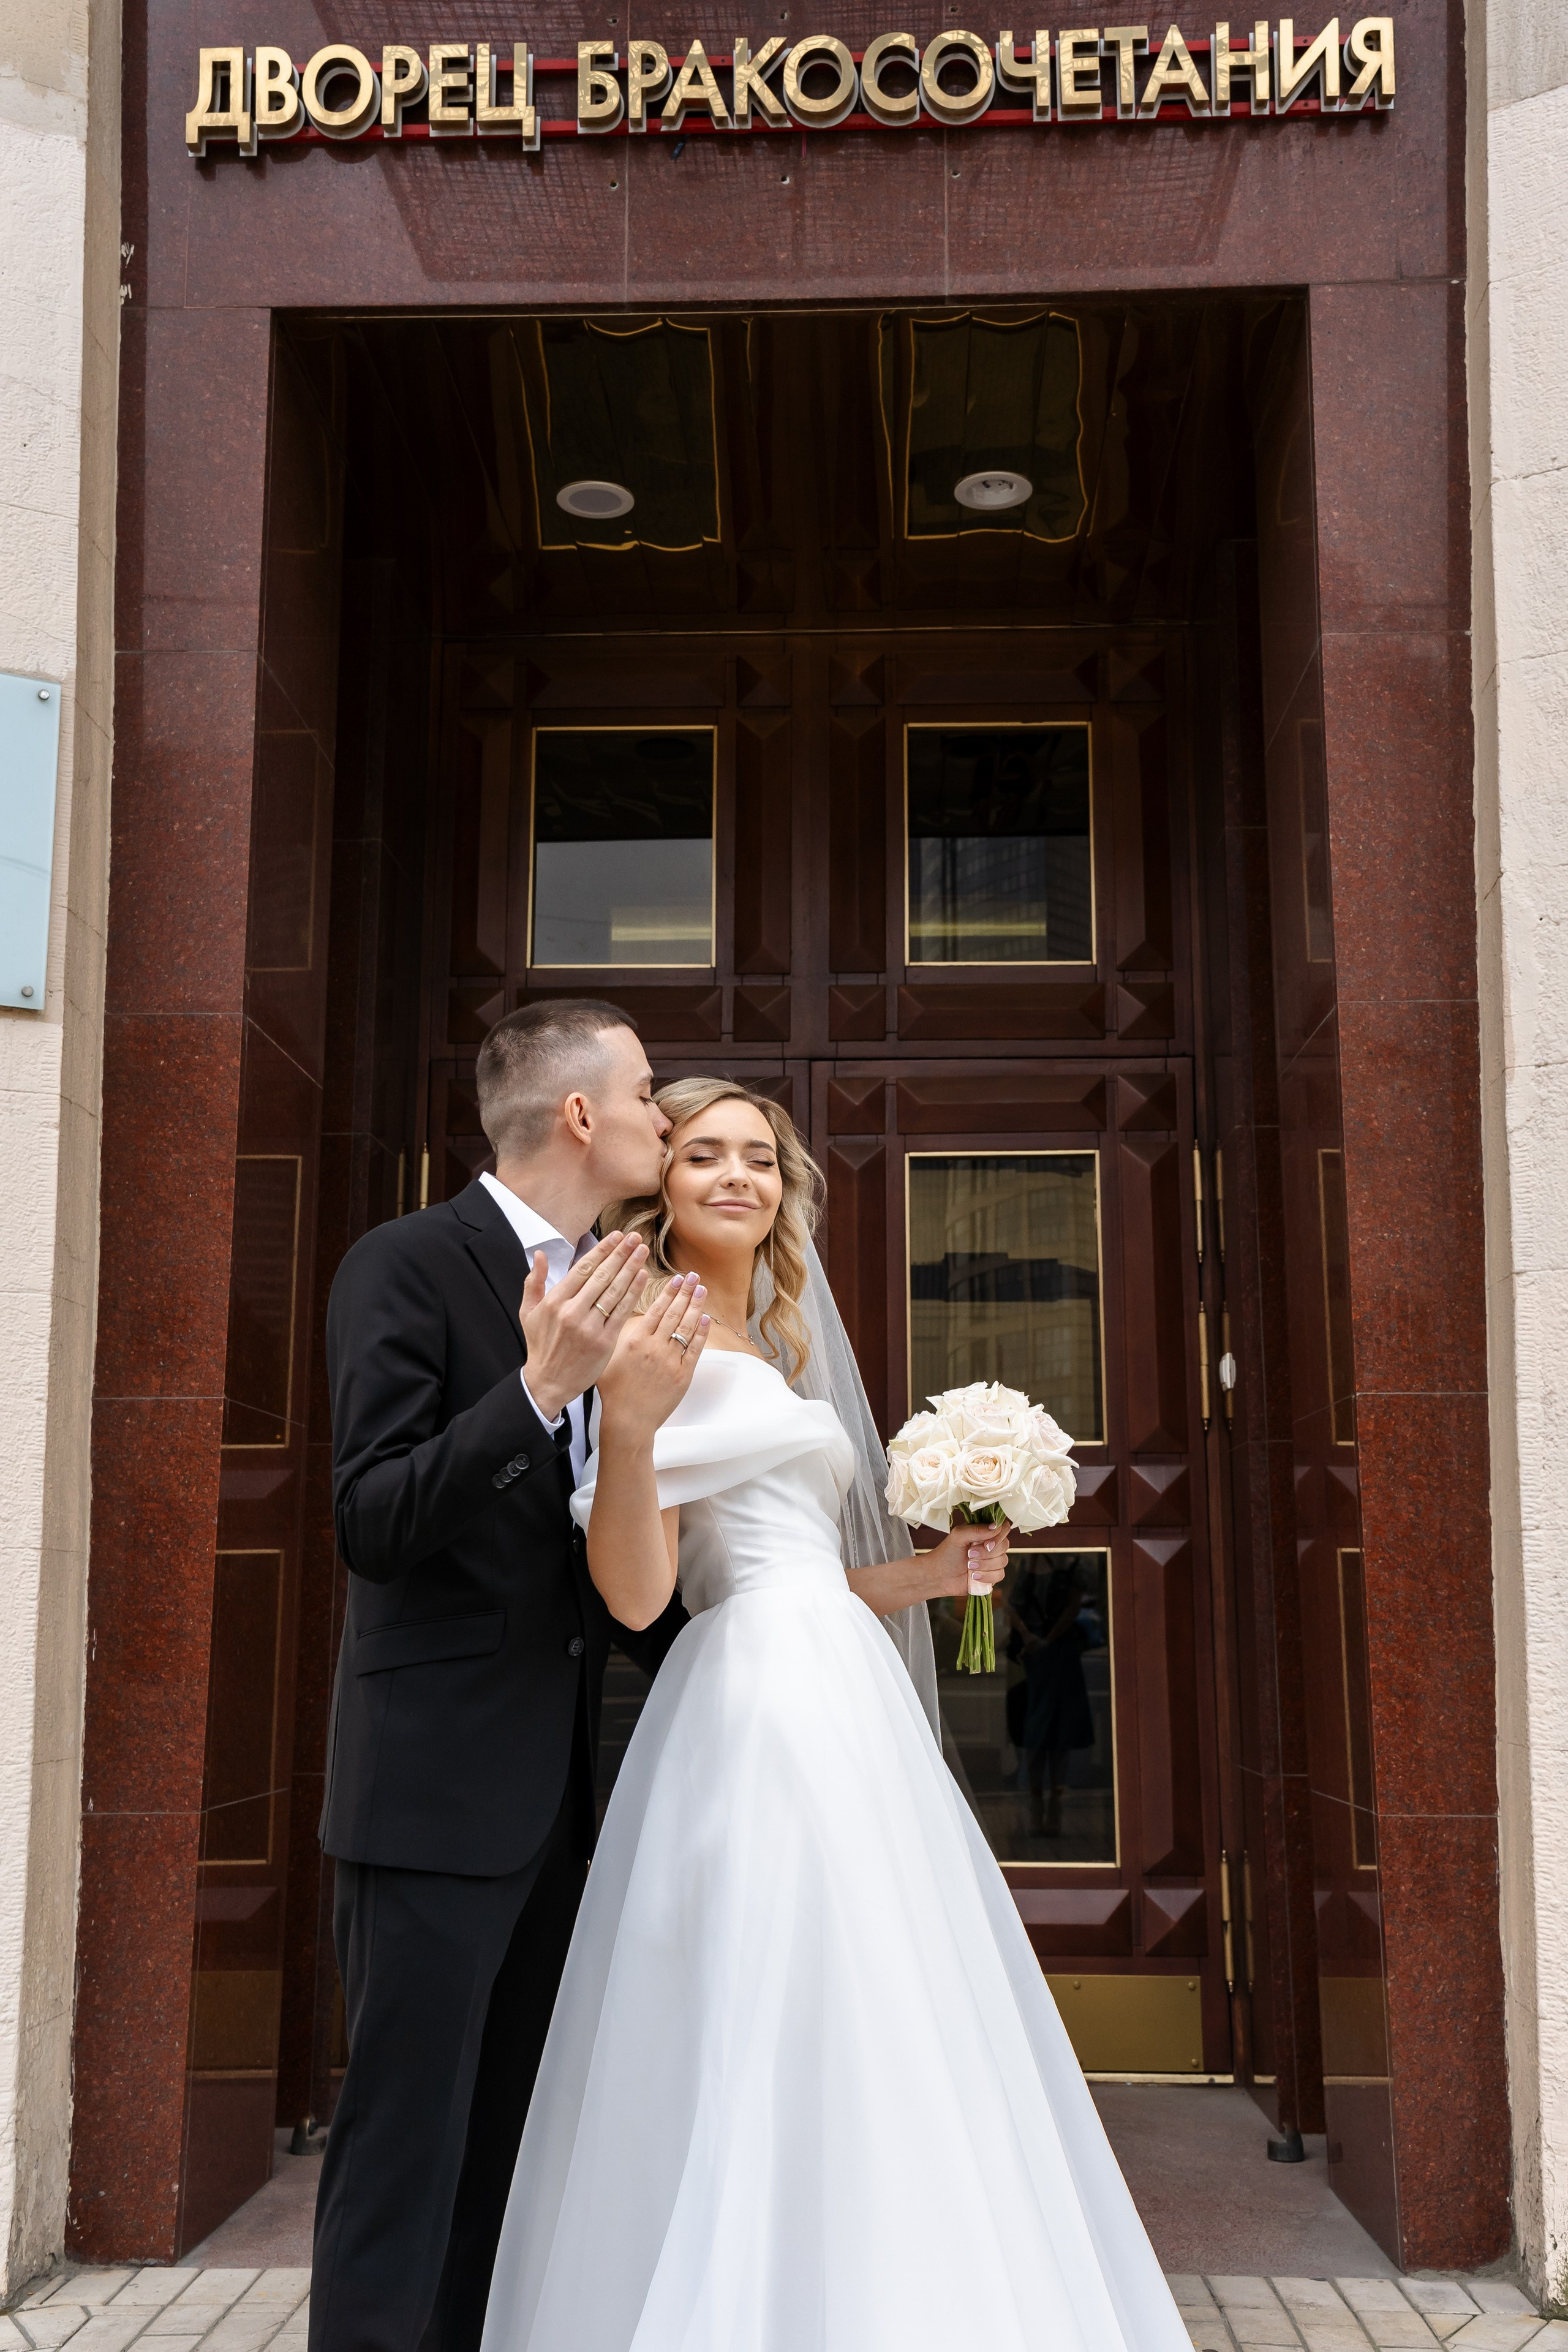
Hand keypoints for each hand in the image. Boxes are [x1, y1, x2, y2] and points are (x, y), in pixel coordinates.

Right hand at [518, 1231, 647, 1422]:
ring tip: (642, 1251)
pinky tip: (643, 1278)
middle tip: (635, 1237)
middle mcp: (572, 1312)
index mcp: (555, 1302)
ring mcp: (589, 1327)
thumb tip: (539, 1254)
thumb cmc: (540, 1346)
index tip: (616, 1236)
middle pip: (602, 1276)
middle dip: (621, 1254)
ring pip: (614, 1291)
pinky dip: (633, 1293)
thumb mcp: (528, 1312)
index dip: (602, 1250)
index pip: (582, 1269)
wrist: (548, 1382)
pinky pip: (622, 1312)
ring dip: (631, 1268)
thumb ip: (533, 1282)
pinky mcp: (604, 1342)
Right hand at [595, 1272, 710, 1446]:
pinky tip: (706, 1319)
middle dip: (685, 1292)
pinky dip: (701, 1333)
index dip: (668, 1292)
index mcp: (635, 1341)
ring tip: (702, 1290)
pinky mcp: (682, 1375)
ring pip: (686, 1327)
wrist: (628, 1420)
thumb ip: (620, 1337)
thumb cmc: (614, 1392)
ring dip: (696, 1307)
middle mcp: (654, 1347)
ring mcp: (670, 1361)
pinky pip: (694, 1349)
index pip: (655, 1309)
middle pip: (673, 1313)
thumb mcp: (609, 1359)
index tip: (677, 1278)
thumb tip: (626, 1316)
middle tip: (694, 1276)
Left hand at [921, 1519, 1010, 1601]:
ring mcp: (993, 1560)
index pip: (1003, 1528)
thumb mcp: (958, 1536)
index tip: (987, 1543)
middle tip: (969, 1554)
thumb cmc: (947, 1553)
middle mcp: (991, 1545)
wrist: (939, 1576)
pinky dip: (986, 1576)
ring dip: (984, 1565)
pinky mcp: (992, 1575)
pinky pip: (1000, 1575)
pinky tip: (973, 1576)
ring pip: (1003, 1561)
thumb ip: (976, 1529)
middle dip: (986, 1553)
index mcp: (984, 1532)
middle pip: (1005, 1545)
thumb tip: (995, 1527)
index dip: (999, 1536)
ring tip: (969, 1566)